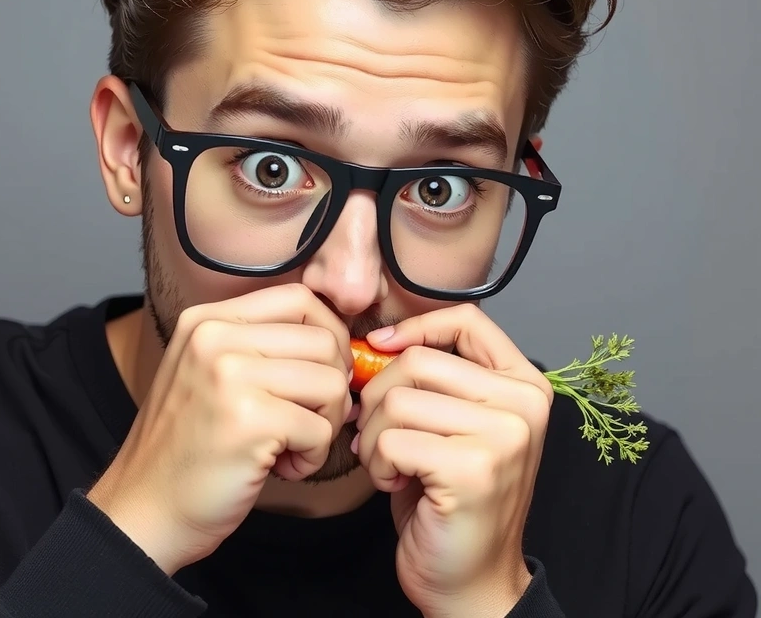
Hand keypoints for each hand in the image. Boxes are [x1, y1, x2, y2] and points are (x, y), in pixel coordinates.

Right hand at [86, 283, 352, 575]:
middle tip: (307, 421)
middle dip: (333, 388)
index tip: (322, 375)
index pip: (300, 299)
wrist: (145, 511)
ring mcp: (229, 375)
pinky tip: (280, 468)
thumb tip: (342, 341)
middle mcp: (215, 337)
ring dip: (325, 424)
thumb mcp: (211, 374)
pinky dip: (314, 457)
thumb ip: (262, 346)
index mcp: (207, 320)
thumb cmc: (188, 450)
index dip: (330, 336)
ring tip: (290, 446)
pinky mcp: (249, 420)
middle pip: (324, 341)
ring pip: (331, 383)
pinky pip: (322, 429)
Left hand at [354, 304, 552, 616]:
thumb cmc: (450, 498)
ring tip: (390, 463)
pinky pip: (392, 439)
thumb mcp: (451, 424)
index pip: (467, 319)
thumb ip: (432, 380)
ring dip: (374, 436)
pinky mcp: (473, 468)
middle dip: (376, 397)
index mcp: (524, 384)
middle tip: (377, 434)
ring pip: (397, 400)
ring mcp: (504, 435)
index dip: (414, 327)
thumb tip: (375, 343)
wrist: (470, 579)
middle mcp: (524, 403)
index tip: (380, 348)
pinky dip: (379, 464)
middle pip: (416, 361)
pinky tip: (396, 483)